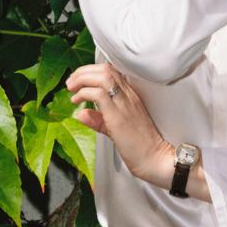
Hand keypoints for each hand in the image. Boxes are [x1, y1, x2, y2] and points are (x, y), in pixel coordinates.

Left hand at [66, 62, 173, 184]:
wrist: (155, 158)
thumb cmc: (141, 146)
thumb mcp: (116, 129)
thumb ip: (98, 120)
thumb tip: (82, 114)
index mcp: (130, 96)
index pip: (111, 71)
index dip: (91, 71)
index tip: (78, 80)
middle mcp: (129, 95)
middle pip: (105, 69)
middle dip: (83, 71)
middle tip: (71, 82)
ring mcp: (125, 103)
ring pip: (103, 76)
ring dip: (82, 78)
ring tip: (72, 88)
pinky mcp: (118, 115)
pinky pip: (100, 94)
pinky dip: (84, 93)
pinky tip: (78, 101)